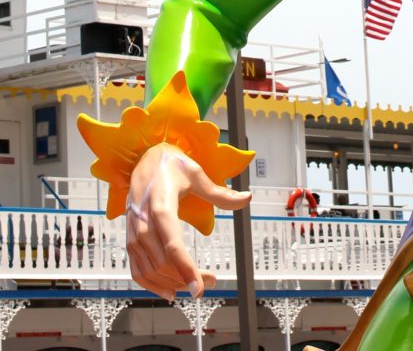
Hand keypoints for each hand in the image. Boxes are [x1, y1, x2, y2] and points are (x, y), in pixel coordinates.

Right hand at [126, 142, 251, 299]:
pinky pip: (136, 268)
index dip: (186, 268)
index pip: (172, 244)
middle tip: (209, 282)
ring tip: (194, 285)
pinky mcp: (129, 238)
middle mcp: (143, 221)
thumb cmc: (171, 165)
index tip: (199, 287)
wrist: (144, 158)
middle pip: (163, 262)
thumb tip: (247, 198)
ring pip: (150, 270)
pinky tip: (169, 291)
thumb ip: (220, 192)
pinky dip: (150, 285)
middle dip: (186, 278)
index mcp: (161, 205)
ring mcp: (133, 231)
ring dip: (172, 283)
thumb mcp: (197, 174)